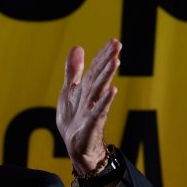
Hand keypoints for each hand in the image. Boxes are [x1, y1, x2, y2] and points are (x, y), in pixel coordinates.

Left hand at [57, 39, 120, 174]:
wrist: (76, 146)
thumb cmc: (74, 118)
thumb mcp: (69, 91)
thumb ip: (73, 71)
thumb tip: (77, 47)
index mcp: (85, 88)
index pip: (95, 68)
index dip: (102, 55)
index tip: (113, 41)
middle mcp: (91, 97)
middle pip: (99, 75)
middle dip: (107, 60)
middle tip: (117, 45)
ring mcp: (92, 109)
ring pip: (99, 90)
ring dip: (107, 76)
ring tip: (115, 61)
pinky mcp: (91, 124)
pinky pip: (98, 111)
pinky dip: (104, 101)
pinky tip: (112, 90)